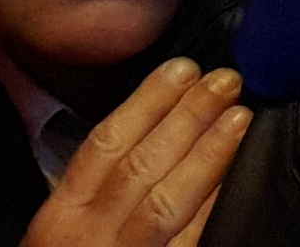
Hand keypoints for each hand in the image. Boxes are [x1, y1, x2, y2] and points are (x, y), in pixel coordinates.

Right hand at [22, 58, 251, 246]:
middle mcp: (87, 236)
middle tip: (225, 79)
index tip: (181, 69)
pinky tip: (234, 177)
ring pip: (166, 199)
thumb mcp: (65, 230)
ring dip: (207, 153)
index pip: (105, 144)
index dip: (147, 102)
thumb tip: (151, 130)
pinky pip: (187, 240)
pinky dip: (211, 206)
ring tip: (239, 116)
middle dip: (186, 116)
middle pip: (140, 163)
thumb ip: (97, 188)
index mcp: (60, 216)